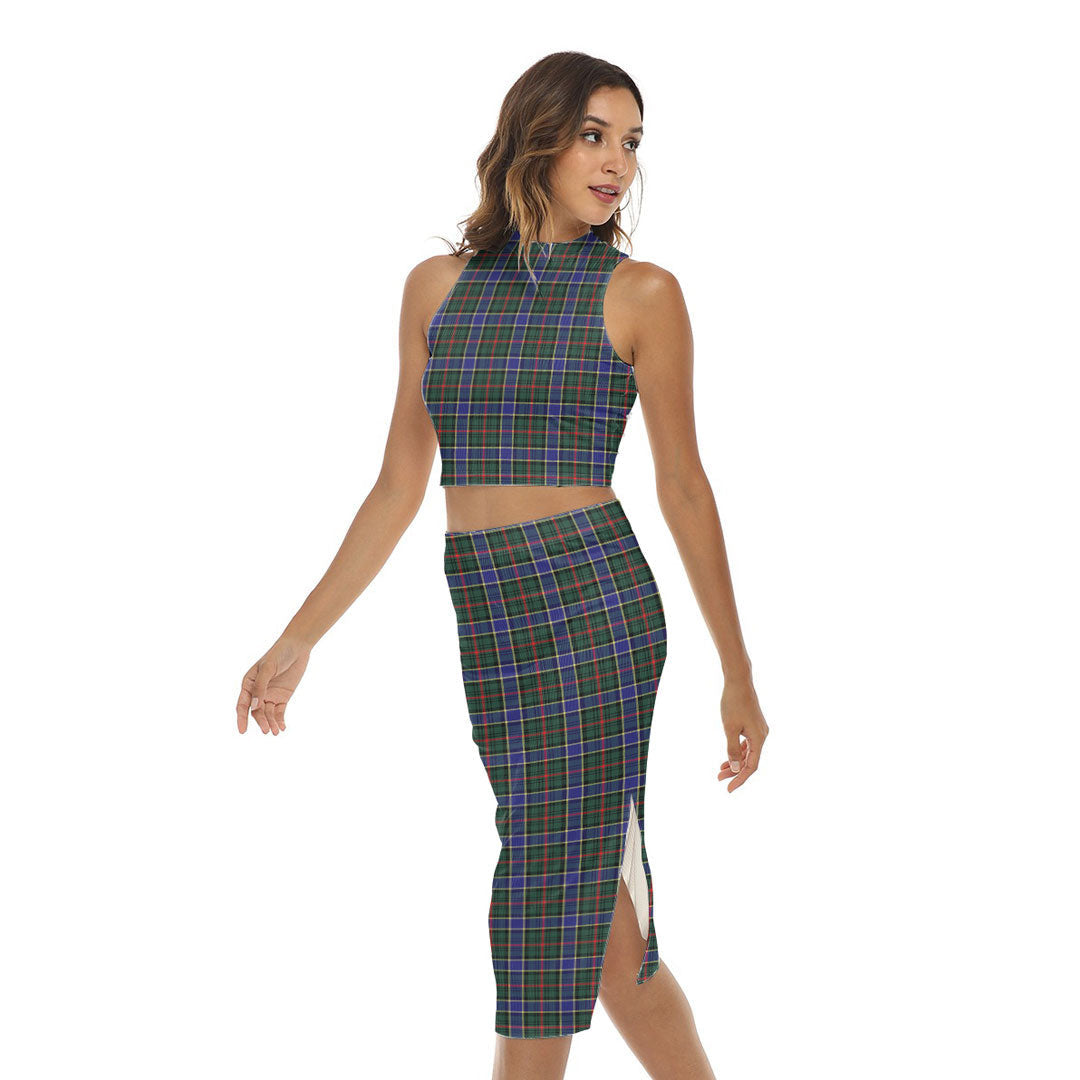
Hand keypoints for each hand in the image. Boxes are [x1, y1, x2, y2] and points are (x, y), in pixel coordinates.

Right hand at [236, 637, 310, 734]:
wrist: (297, 647)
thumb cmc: (279, 654)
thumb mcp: (268, 669)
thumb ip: (260, 687)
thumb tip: (254, 707)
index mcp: (248, 683)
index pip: (243, 704)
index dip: (241, 718)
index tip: (242, 731)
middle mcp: (257, 692)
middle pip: (256, 711)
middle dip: (261, 721)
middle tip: (267, 730)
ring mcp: (270, 695)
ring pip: (268, 713)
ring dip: (271, 723)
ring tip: (276, 732)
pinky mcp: (282, 697)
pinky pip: (279, 712)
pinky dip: (280, 720)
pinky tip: (282, 727)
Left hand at [717, 676, 768, 791]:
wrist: (738, 681)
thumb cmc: (733, 703)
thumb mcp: (730, 729)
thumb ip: (732, 750)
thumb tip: (735, 769)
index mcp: (759, 739)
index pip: (752, 766)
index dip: (740, 779)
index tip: (728, 789)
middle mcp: (762, 736)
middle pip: (750, 761)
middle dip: (735, 772)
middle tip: (719, 779)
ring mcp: (759, 730)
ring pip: (748, 753)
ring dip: (736, 762)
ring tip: (720, 771)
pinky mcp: (754, 725)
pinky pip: (747, 744)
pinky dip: (738, 752)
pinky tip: (728, 757)